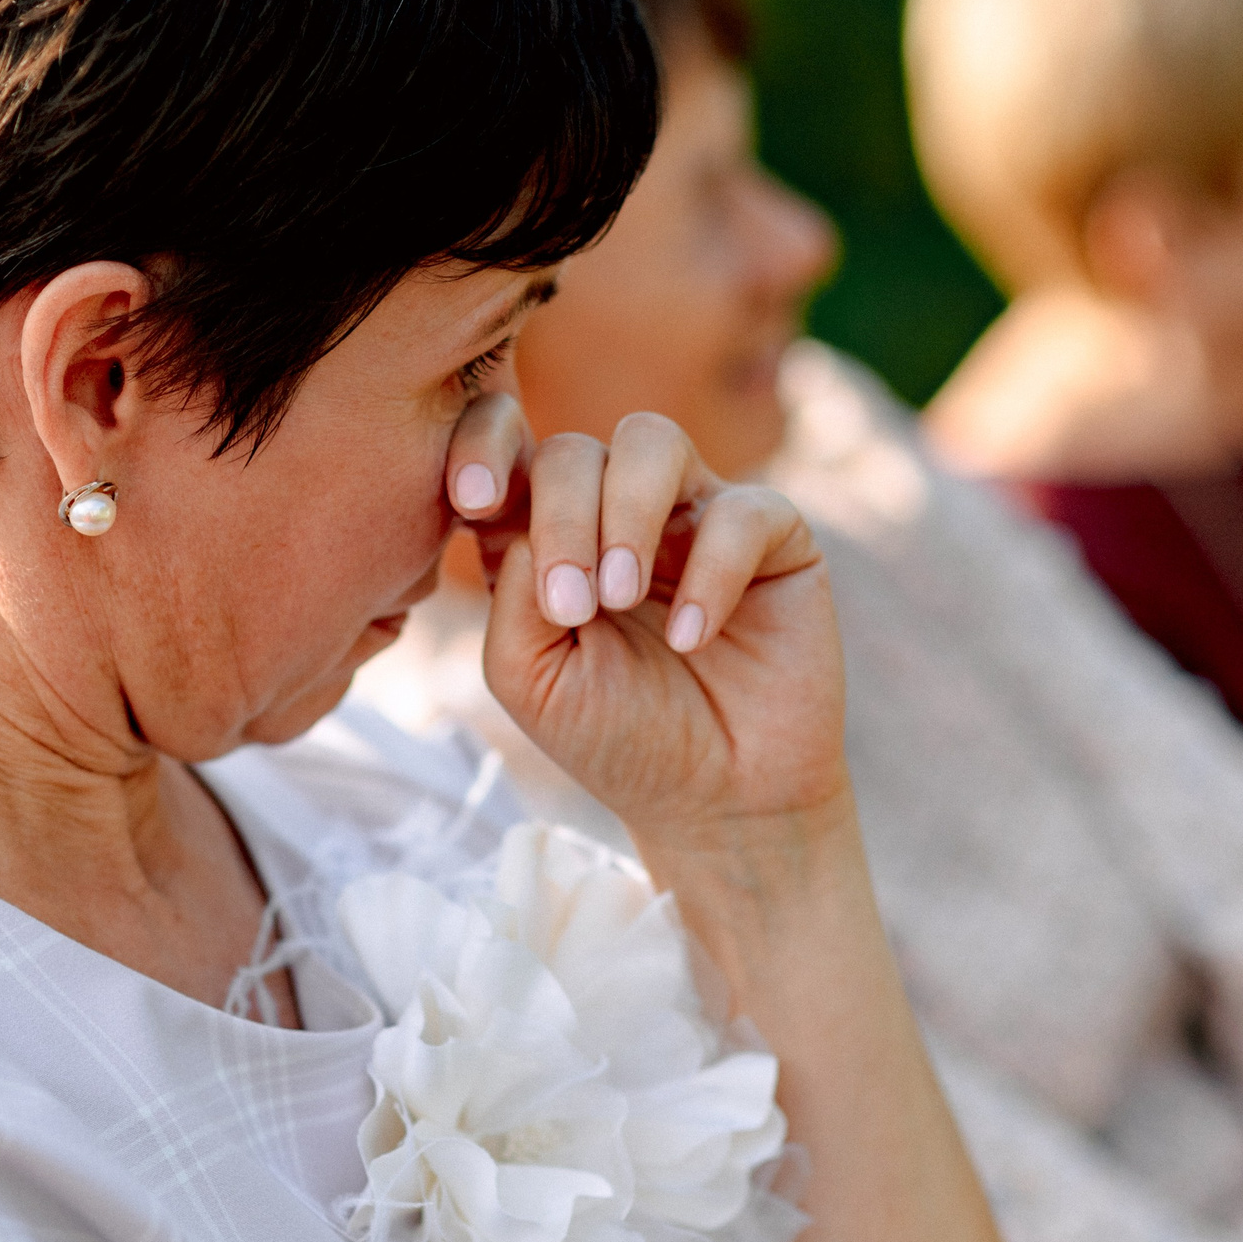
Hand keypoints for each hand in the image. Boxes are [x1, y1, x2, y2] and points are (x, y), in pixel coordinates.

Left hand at [454, 406, 846, 850]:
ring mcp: (694, 513)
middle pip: (573, 451)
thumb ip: (513, 592)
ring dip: (625, 512)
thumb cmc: (615, 736)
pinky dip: (710, 571)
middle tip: (573, 607)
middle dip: (562, 517)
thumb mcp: (530, 676)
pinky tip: (692, 640)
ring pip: (650, 440)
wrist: (718, 801)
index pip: (504, 450)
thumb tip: (529, 519)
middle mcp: (617, 511)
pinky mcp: (773, 534)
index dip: (480, 448)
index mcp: (546, 535)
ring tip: (621, 598)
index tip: (469, 499)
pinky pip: (741, 509)